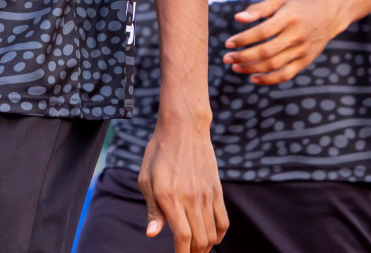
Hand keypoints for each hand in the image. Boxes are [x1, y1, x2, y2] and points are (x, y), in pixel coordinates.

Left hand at [137, 114, 227, 252]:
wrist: (183, 129)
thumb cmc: (158, 153)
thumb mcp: (146, 179)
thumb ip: (152, 209)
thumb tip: (152, 234)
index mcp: (169, 197)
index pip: (182, 236)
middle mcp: (190, 198)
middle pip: (199, 240)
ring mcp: (206, 195)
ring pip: (212, 234)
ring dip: (205, 247)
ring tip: (196, 250)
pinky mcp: (217, 191)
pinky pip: (223, 221)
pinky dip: (219, 235)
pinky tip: (211, 238)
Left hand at [224, 0, 344, 84]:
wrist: (328, 16)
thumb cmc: (296, 7)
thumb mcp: (279, 2)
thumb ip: (258, 9)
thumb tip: (238, 18)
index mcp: (288, 18)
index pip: (262, 32)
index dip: (243, 39)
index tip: (228, 43)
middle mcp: (296, 36)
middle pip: (266, 51)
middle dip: (243, 56)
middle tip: (226, 58)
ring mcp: (302, 50)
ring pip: (274, 65)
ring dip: (252, 69)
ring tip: (235, 67)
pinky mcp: (305, 61)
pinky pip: (286, 74)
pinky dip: (269, 79)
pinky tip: (253, 78)